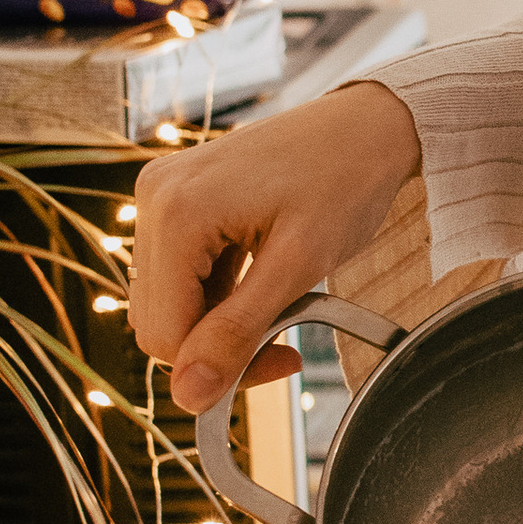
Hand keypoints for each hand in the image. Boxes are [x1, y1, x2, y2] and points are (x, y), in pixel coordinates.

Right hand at [129, 81, 422, 411]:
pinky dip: (219, 292)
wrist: (368, 126)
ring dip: (219, 320)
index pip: (162, 335)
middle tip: (285, 342)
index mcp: (175, 213)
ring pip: (168, 301)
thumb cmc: (344, 182)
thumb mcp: (298, 267)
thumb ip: (238, 333)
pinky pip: (180, 271)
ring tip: (283, 303)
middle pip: (159, 320)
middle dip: (217, 344)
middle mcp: (154, 198)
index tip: (283, 362)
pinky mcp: (178, 197)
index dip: (218, 367)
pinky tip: (265, 281)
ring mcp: (162, 194)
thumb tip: (187, 397)